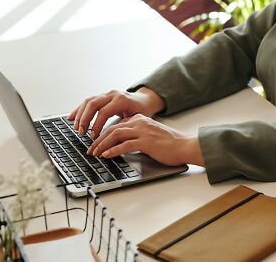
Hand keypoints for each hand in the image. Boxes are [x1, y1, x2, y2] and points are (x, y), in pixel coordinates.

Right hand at [67, 87, 164, 138]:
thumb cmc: (142, 111)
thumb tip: (112, 139)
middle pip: (93, 104)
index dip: (96, 125)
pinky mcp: (102, 96)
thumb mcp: (137, 119)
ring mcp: (106, 94)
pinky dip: (78, 109)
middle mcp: (113, 94)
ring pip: (88, 101)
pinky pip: (87, 101)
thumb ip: (124, 126)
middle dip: (85, 119)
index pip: (104, 112)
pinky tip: (71, 117)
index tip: (93, 136)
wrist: (144, 100)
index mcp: (122, 100)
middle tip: (81, 132)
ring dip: (80, 115)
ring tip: (76, 128)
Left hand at [86, 114, 204, 166]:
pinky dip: (113, 150)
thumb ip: (136, 136)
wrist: (185, 146)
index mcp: (140, 119)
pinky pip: (125, 145)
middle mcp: (140, 122)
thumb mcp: (150, 135)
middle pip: (112, 129)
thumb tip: (121, 145)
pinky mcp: (146, 142)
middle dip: (98, 140)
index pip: (116, 125)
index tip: (95, 143)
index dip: (103, 134)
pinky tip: (106, 156)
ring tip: (95, 153)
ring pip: (115, 135)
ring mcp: (143, 131)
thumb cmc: (170, 144)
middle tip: (90, 150)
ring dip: (102, 145)